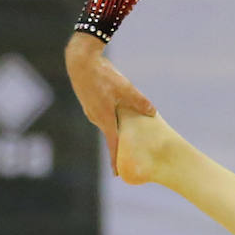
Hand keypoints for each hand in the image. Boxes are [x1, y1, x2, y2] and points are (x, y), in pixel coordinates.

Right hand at [65, 32, 155, 174]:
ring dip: (117, 129)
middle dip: (119, 145)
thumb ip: (140, 102)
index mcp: (104, 118)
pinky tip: (120, 114)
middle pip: (110, 135)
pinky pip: (104, 115)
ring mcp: (91, 109)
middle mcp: (96, 117)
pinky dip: (112, 118)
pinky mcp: (90, 101)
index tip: (117, 174)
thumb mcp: (126, 88)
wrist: (81, 61)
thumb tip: (152, 113)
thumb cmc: (102, 75)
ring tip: (129, 135)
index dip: (115, 159)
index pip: (112, 144)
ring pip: (107, 123)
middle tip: (129, 156)